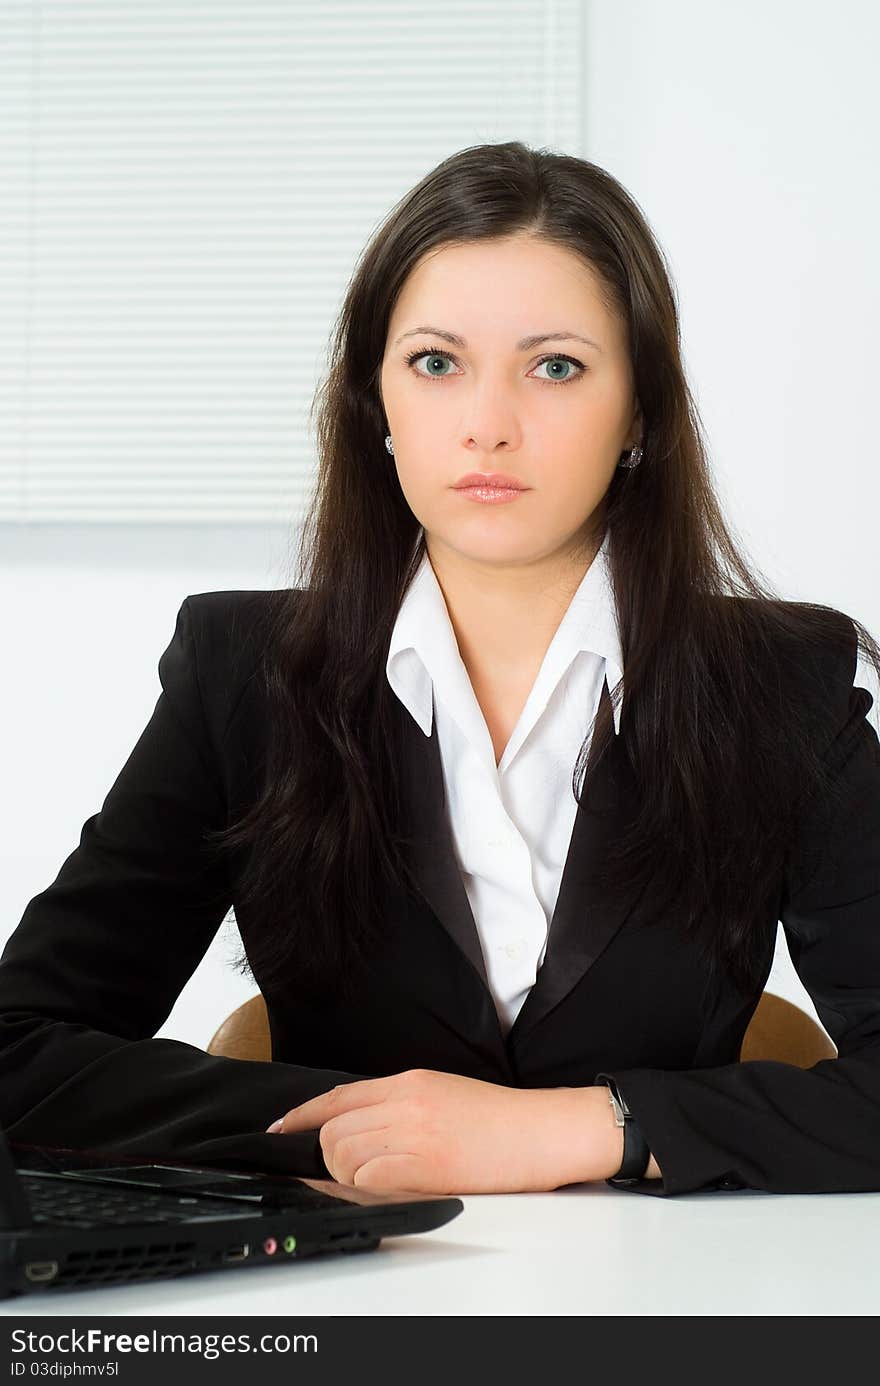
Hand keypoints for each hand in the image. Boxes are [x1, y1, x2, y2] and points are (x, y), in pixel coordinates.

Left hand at [264, 1068, 621, 1194]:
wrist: (539, 1132)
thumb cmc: (497, 1120)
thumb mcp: (441, 1094)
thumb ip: (398, 1104)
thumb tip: (356, 1125)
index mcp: (408, 1082)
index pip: (337, 1096)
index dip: (301, 1115)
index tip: (279, 1130)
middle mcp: (405, 1101)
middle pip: (333, 1129)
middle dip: (330, 1156)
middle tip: (353, 1171)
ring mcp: (414, 1131)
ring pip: (344, 1154)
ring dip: (349, 1175)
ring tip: (381, 1180)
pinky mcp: (426, 1163)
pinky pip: (368, 1177)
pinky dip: (367, 1189)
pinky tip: (390, 1188)